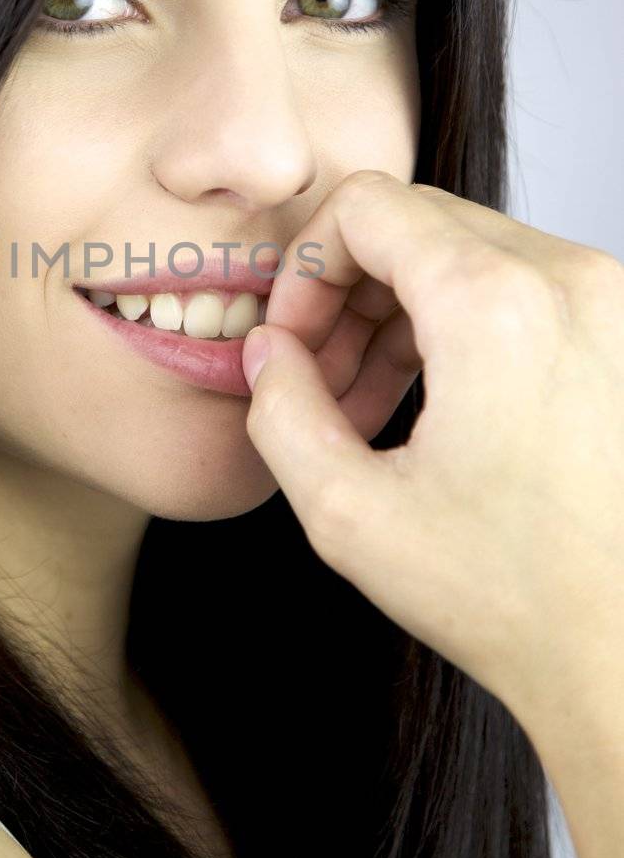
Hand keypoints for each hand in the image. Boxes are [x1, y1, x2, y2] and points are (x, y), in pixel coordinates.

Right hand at [241, 169, 623, 741]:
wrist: (622, 651)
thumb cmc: (508, 595)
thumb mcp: (348, 511)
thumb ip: (279, 409)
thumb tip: (268, 352)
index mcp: (495, 307)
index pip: (366, 206)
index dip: (303, 266)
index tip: (291, 339)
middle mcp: (567, 281)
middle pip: (415, 222)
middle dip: (345, 291)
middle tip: (317, 379)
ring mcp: (608, 302)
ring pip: (464, 250)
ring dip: (397, 311)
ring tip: (366, 406)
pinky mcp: (622, 331)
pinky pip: (515, 284)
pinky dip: (455, 324)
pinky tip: (427, 404)